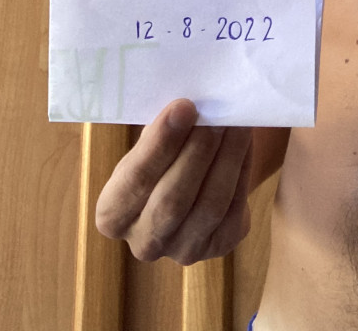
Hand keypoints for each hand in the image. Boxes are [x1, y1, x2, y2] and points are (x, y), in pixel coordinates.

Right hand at [94, 98, 253, 263]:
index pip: (134, 180)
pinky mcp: (219, 247)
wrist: (193, 181)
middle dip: (197, 152)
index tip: (183, 106)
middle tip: (216, 115)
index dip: (160, 143)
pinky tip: (245, 142)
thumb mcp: (150, 143)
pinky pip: (234, 209)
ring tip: (237, 123)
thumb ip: (161, 130)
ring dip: (226, 158)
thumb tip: (187, 108)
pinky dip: (242, 171)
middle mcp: (143, 243)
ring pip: (209, 205)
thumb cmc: (164, 153)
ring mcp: (182, 250)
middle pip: (172, 200)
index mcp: (113, 214)